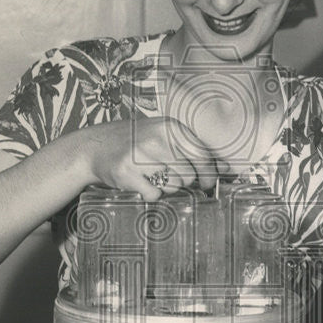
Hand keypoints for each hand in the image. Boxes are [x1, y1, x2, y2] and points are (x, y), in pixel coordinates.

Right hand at [80, 116, 225, 200]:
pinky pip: (154, 195)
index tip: (206, 183)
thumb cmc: (136, 143)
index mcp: (170, 127)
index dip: (208, 174)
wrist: (95, 147)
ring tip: (151, 175)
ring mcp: (140, 156)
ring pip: (173, 187)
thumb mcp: (164, 136)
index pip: (203, 157)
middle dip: (182, 181)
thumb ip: (194, 150)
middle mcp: (157, 139)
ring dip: (166, 187)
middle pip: (189, 175)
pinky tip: (141, 182)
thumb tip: (227, 168)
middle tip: (166, 174)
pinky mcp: (126, 173)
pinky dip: (150, 193)